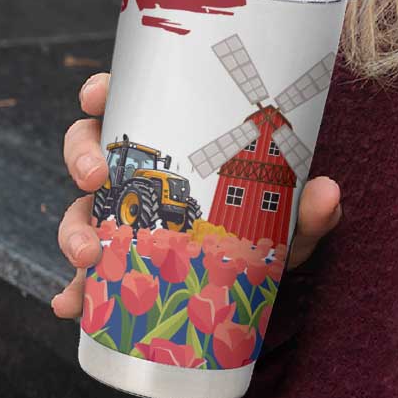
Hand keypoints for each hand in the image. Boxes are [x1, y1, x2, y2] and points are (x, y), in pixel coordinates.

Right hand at [50, 72, 342, 317]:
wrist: (261, 285)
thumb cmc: (270, 232)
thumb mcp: (290, 221)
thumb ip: (308, 208)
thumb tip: (327, 193)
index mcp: (174, 141)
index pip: (129, 102)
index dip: (102, 92)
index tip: (97, 95)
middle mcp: (141, 176)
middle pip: (90, 149)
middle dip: (81, 159)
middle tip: (95, 179)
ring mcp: (124, 219)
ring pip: (80, 209)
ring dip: (73, 229)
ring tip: (86, 256)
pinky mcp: (118, 265)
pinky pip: (85, 274)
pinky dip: (73, 290)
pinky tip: (70, 305)